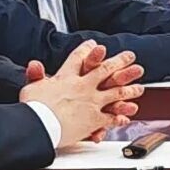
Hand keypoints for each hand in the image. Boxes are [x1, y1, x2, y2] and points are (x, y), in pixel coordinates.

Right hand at [24, 40, 142, 146]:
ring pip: (115, 93)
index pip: (79, 59)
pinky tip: (127, 117)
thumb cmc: (33, 108)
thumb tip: (34, 65)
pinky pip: (111, 117)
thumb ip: (35, 75)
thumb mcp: (31, 87)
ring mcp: (92, 102)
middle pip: (105, 70)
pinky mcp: (95, 119)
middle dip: (120, 62)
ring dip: (129, 90)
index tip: (96, 45)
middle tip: (130, 57)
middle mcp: (83, 86)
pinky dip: (120, 117)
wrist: (40, 125)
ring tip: (139, 88)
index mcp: (66, 77)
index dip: (88, 51)